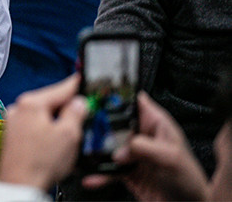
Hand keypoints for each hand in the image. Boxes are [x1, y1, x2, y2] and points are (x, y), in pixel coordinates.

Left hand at [0, 74, 87, 191]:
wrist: (19, 185)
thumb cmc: (39, 163)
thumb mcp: (68, 135)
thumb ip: (75, 114)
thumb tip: (79, 102)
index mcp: (31, 103)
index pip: (60, 89)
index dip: (75, 86)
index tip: (82, 80)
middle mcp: (18, 109)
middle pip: (50, 103)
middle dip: (66, 110)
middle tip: (83, 116)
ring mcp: (13, 123)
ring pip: (43, 116)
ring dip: (56, 123)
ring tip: (68, 139)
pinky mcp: (13, 137)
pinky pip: (34, 128)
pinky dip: (46, 133)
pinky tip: (54, 147)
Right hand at [82, 92, 209, 200]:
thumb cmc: (190, 180)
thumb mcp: (171, 157)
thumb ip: (145, 147)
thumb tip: (120, 148)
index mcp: (156, 123)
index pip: (134, 101)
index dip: (118, 96)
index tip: (99, 96)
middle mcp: (142, 135)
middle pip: (114, 122)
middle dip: (99, 124)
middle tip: (86, 126)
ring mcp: (133, 153)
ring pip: (107, 145)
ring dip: (95, 149)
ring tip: (86, 151)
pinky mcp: (126, 170)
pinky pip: (107, 169)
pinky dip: (98, 173)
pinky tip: (92, 177)